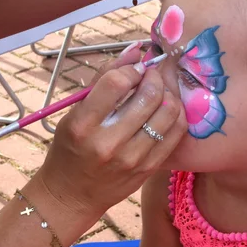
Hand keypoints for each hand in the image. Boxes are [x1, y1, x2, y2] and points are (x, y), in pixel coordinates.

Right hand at [35, 44, 183, 220]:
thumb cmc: (70, 147)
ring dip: (167, 93)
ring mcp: (132, 159)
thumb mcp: (75, 112)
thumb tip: (136, 50)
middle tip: (150, 75)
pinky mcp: (148, 169)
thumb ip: (104, 79)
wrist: (72, 195)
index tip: (132, 69)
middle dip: (153, 77)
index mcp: (82, 125)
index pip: (116, 83)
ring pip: (168, 112)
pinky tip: (166, 109)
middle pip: (148, 96)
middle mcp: (107, 143)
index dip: (130, 68)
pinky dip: (176, 114)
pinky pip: (176, 133)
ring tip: (158, 91)